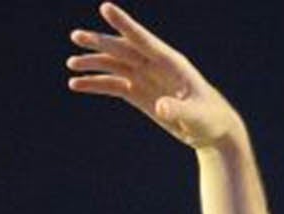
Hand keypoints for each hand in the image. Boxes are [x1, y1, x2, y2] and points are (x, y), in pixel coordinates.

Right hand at [66, 3, 239, 148]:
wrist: (212, 131)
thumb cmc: (210, 120)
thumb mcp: (197, 117)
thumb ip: (179, 110)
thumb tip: (161, 107)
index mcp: (172, 63)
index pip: (144, 40)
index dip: (125, 25)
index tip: (106, 8)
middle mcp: (156, 66)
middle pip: (124, 50)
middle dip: (100, 43)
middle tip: (76, 37)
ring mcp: (146, 78)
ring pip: (115, 65)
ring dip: (94, 63)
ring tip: (71, 65)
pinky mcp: (140, 93)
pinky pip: (114, 85)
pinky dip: (96, 84)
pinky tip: (77, 84)